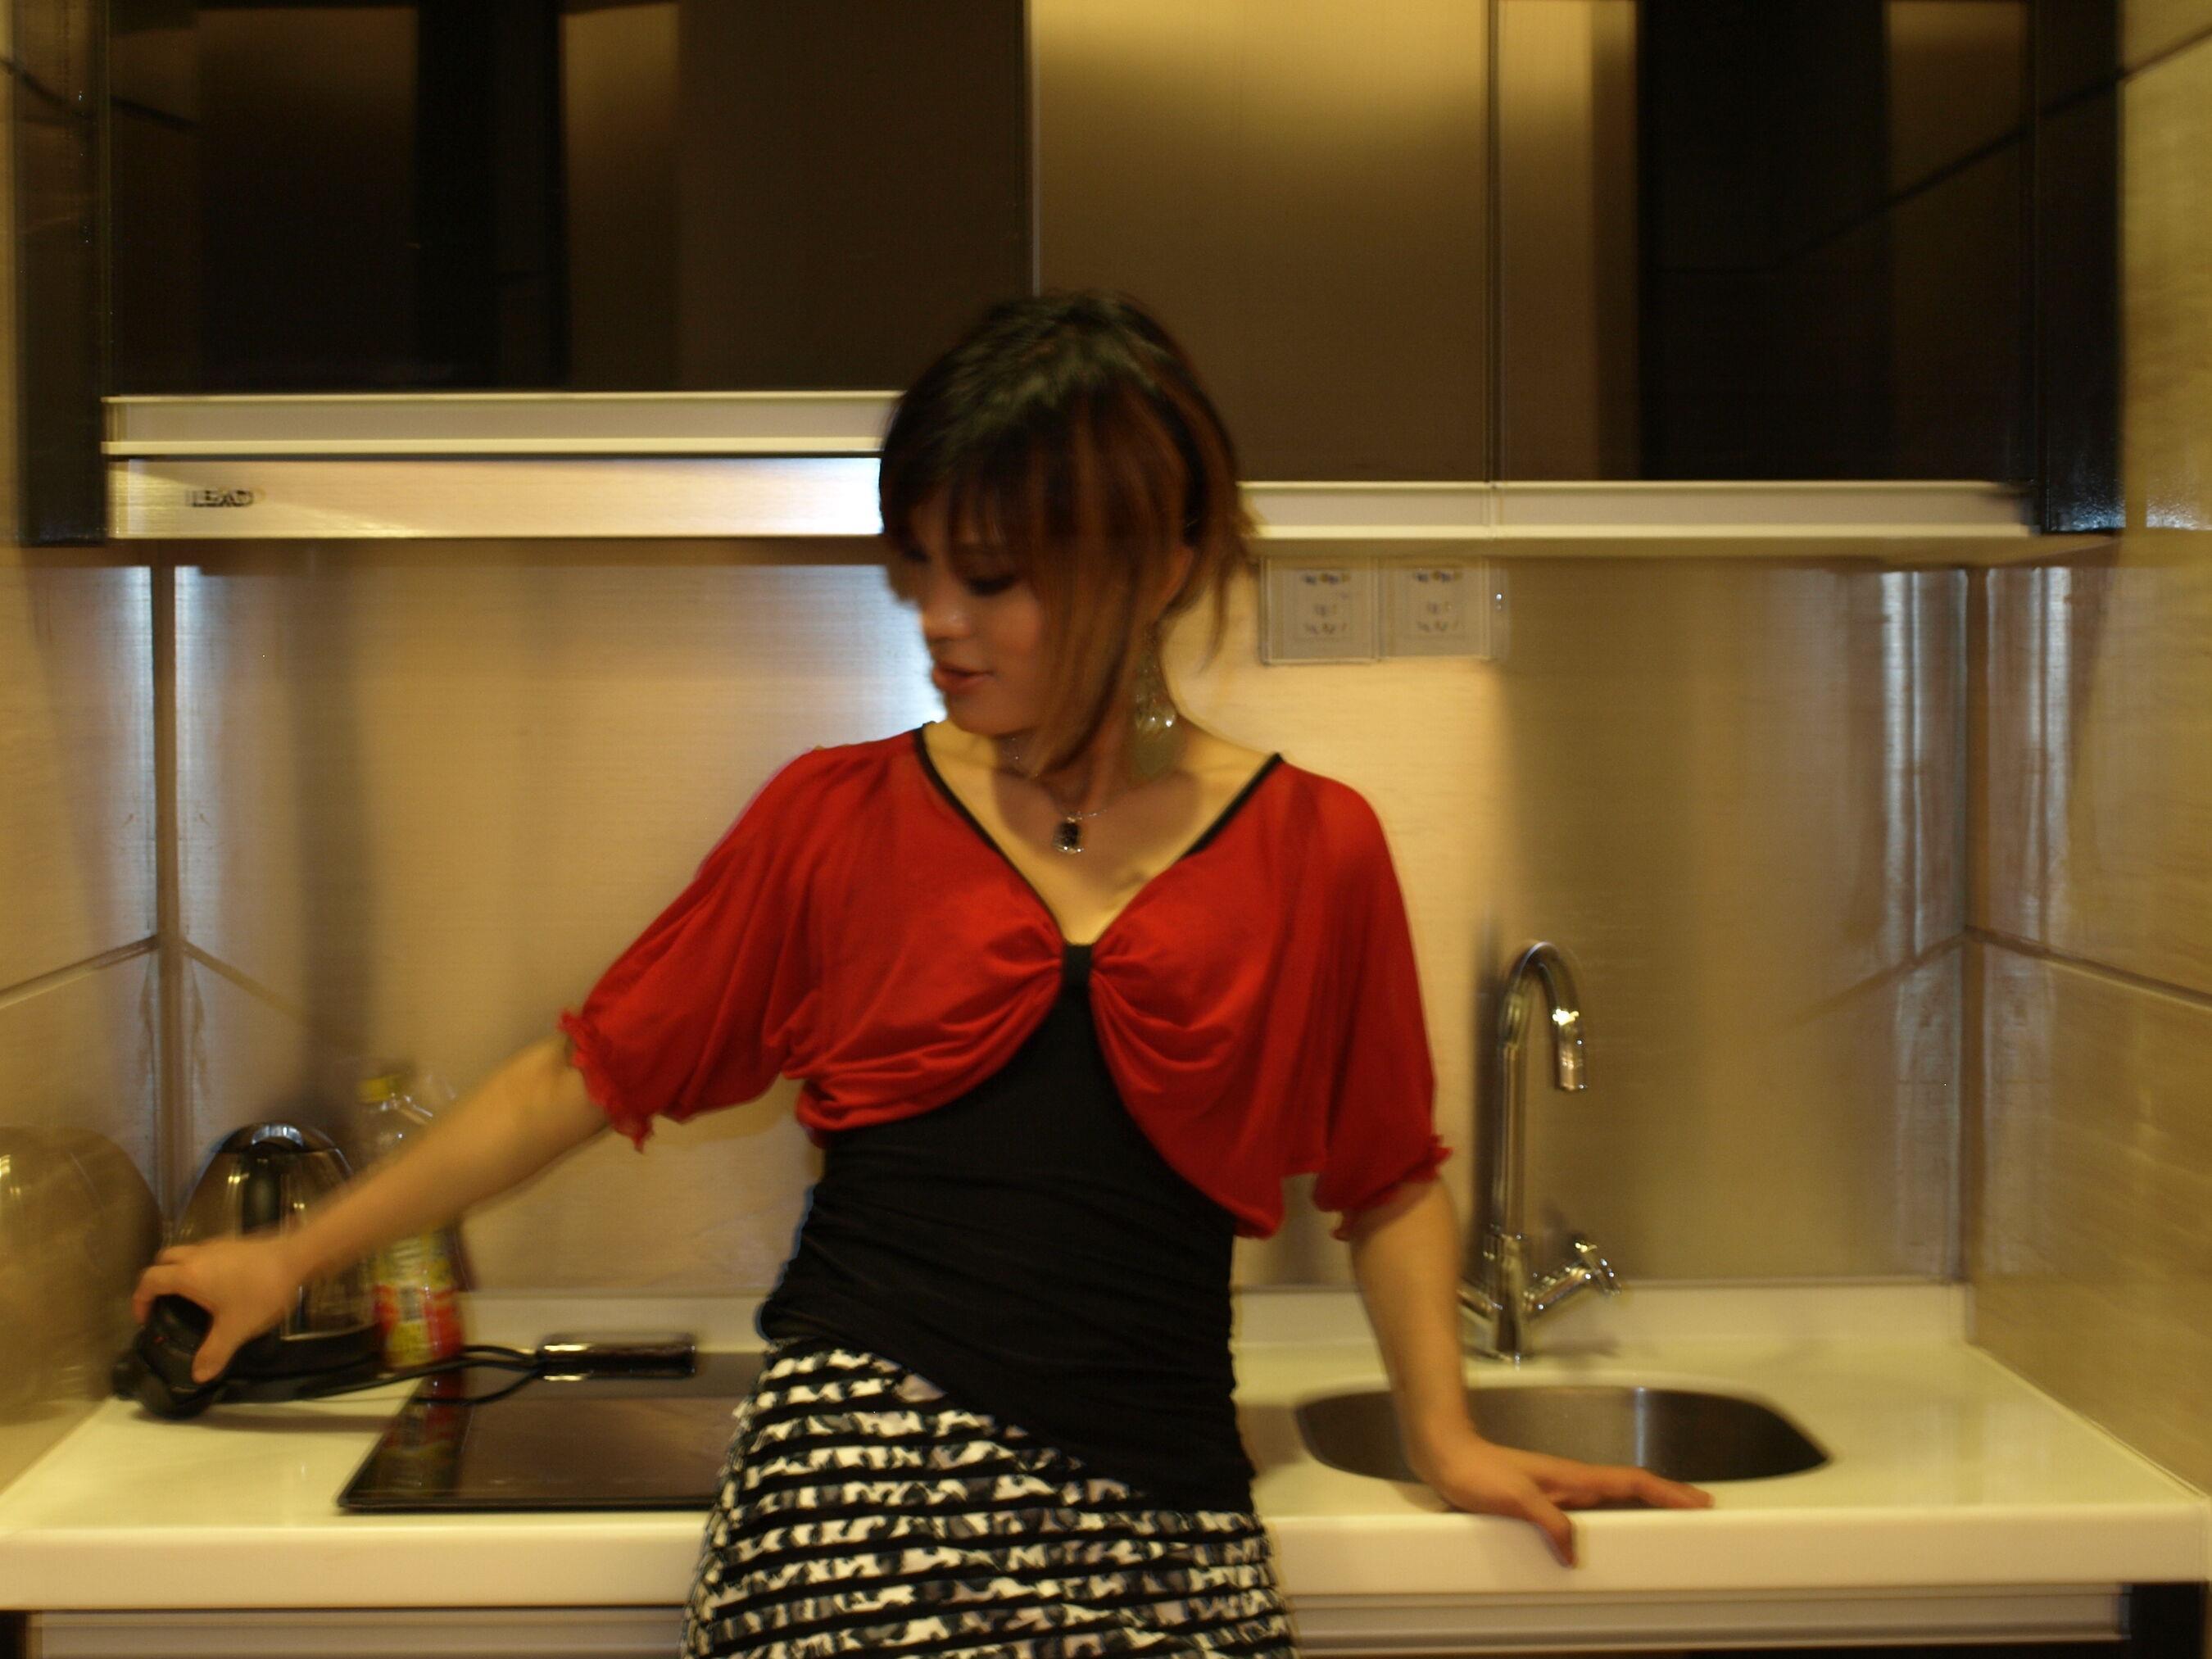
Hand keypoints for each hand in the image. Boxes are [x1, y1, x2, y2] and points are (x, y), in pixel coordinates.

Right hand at [131, 1236, 307, 1383]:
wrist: (298, 1255)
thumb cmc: (261, 1291)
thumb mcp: (236, 1328)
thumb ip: (214, 1352)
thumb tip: (198, 1375)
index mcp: (188, 1274)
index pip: (149, 1281)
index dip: (140, 1300)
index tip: (145, 1318)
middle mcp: (198, 1254)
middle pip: (164, 1261)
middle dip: (158, 1281)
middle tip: (165, 1304)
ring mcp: (219, 1244)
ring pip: (187, 1254)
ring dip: (181, 1271)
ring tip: (193, 1298)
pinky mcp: (237, 1242)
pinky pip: (208, 1253)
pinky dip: (203, 1267)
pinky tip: (222, 1286)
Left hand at [1410, 1427, 1712, 1566]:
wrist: (1447, 1457)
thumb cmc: (1478, 1472)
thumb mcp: (1516, 1499)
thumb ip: (1549, 1523)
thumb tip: (1575, 1554)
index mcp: (1574, 1477)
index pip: (1632, 1482)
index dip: (1667, 1492)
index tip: (1699, 1501)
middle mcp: (1572, 1482)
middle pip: (1631, 1488)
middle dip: (1667, 1498)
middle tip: (1698, 1510)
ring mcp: (1560, 1490)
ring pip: (1613, 1497)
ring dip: (1643, 1505)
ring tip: (1667, 1521)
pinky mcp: (1544, 1500)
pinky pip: (1590, 1510)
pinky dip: (1611, 1516)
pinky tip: (1609, 1531)